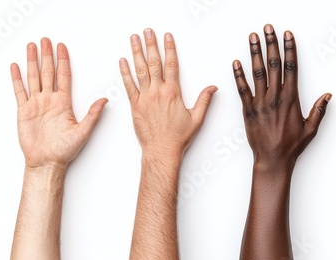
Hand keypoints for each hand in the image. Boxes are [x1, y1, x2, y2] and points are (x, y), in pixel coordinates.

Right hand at [10, 38, 106, 169]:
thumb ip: (93, 114)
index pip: (64, 76)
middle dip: (47, 56)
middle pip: (48, 72)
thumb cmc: (65, 151)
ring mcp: (36, 104)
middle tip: (46, 40)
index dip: (63, 61)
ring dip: (32, 62)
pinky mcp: (24, 111)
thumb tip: (106, 100)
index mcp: (63, 103)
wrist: (47, 163)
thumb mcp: (83, 131)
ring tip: (32, 46)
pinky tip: (16, 66)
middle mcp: (50, 101)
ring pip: (34, 77)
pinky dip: (17, 79)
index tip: (62, 47)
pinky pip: (20, 91)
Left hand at [120, 29, 216, 158]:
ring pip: (140, 70)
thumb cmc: (178, 137)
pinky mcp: (135, 105)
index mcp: (173, 93)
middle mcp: (158, 92)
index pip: (172, 65)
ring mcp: (145, 98)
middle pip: (154, 63)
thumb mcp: (197, 119)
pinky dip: (125, 72)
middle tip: (148, 31)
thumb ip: (204, 101)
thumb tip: (212, 88)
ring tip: (134, 39)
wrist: (161, 150)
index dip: (169, 49)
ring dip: (137, 52)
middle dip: (151, 45)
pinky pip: (129, 85)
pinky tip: (123, 61)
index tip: (167, 37)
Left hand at [232, 24, 330, 167]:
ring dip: (254, 53)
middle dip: (271, 44)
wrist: (273, 159)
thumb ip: (319, 110)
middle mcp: (275, 97)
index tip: (288, 36)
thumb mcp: (311, 128)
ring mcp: (260, 103)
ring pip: (257, 73)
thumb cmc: (292, 146)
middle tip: (268, 29)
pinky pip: (242, 89)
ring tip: (253, 38)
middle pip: (273, 65)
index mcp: (291, 99)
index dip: (289, 50)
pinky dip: (238, 75)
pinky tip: (236, 62)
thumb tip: (327, 95)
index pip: (290, 68)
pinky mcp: (248, 110)